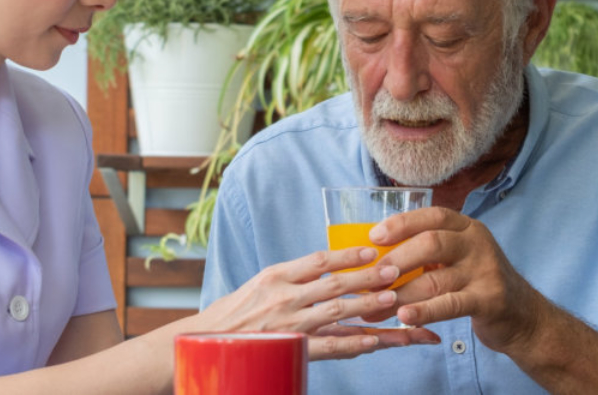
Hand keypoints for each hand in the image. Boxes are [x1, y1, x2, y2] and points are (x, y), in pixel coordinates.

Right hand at [196, 247, 427, 359]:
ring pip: (336, 312)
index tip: (371, 249)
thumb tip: (323, 267)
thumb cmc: (232, 313)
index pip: (318, 260)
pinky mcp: (289, 348)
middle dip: (367, 277)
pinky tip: (372, 341)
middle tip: (394, 270)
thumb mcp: (258, 285)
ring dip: (367, 306)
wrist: (204, 343)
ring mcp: (287, 324)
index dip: (347, 254)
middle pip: (334, 284)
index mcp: (275, 276)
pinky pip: (327, 346)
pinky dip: (351, 343)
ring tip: (392, 300)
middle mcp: (283, 297)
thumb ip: (290, 278)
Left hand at [369, 207, 549, 352]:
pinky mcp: (489, 300)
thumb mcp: (458, 258)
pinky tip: (404, 318)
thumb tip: (376, 257)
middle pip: (431, 243)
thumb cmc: (477, 284)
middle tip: (370, 278)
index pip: (433, 216)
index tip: (374, 237)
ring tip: (375, 308)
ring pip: (435, 279)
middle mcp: (478, 244)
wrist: (523, 316)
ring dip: (400, 295)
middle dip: (396, 260)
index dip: (402, 223)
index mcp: (467, 228)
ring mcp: (485, 271)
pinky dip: (424, 311)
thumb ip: (428, 252)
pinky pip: (450, 304)